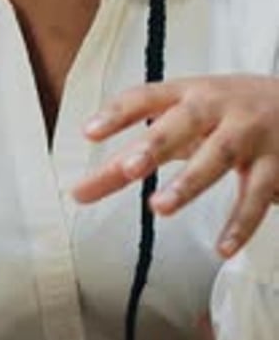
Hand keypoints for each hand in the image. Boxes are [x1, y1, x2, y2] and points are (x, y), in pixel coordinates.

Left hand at [73, 75, 278, 257]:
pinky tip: (222, 246)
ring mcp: (248, 132)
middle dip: (156, 143)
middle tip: (128, 168)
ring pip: (220, 154)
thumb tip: (79, 192)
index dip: (118, 113)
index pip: (146, 96)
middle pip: (184, 121)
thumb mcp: (181, 123)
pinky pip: (258, 194)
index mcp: (188, 93)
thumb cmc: (226, 112)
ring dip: (190, 181)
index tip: (89, 132)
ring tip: (161, 207)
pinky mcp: (276, 163)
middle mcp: (217, 106)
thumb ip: (131, 157)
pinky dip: (241, 222)